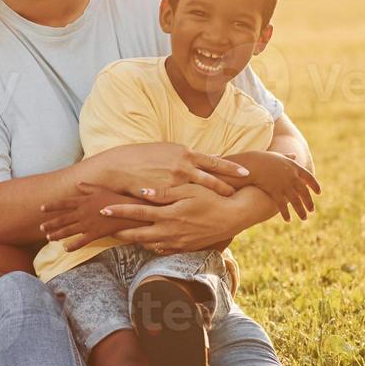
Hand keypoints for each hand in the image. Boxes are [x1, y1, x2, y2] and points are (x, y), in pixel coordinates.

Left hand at [40, 183, 149, 250]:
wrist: (129, 210)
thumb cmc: (115, 199)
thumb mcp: (100, 190)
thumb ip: (87, 187)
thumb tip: (78, 183)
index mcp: (83, 201)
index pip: (63, 203)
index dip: (51, 206)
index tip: (41, 208)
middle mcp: (83, 212)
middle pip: (63, 219)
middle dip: (51, 224)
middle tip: (41, 228)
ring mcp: (88, 224)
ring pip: (68, 231)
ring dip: (57, 235)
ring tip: (48, 238)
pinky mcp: (95, 233)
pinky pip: (81, 241)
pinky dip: (72, 246)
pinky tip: (65, 248)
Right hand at [94, 142, 249, 201]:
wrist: (118, 167)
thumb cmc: (140, 156)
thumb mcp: (165, 150)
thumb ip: (183, 156)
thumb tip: (197, 157)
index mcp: (185, 154)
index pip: (213, 161)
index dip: (231, 167)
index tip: (246, 171)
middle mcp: (183, 167)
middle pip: (212, 177)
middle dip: (228, 184)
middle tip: (244, 190)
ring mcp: (176, 183)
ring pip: (202, 191)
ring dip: (216, 197)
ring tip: (229, 204)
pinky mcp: (166, 196)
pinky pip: (183, 203)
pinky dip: (194, 208)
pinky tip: (203, 215)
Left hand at [99, 184, 250, 253]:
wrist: (233, 216)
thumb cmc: (212, 198)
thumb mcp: (189, 190)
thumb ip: (165, 193)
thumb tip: (142, 192)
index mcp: (169, 215)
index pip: (137, 214)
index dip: (119, 212)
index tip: (103, 209)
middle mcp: (170, 232)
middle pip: (138, 235)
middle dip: (120, 232)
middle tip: (106, 227)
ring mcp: (177, 243)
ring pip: (148, 245)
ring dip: (135, 240)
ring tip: (122, 234)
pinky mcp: (185, 249)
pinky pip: (163, 250)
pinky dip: (152, 246)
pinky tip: (147, 240)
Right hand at [218, 151, 321, 221]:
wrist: (252, 163)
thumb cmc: (263, 159)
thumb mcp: (278, 156)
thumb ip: (288, 157)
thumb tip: (294, 155)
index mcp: (294, 167)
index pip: (309, 177)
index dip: (315, 186)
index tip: (319, 193)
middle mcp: (292, 176)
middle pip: (304, 192)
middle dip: (309, 202)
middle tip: (312, 211)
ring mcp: (284, 185)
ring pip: (296, 201)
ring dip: (301, 211)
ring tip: (304, 219)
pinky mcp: (275, 191)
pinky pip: (282, 205)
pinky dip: (286, 214)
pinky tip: (288, 220)